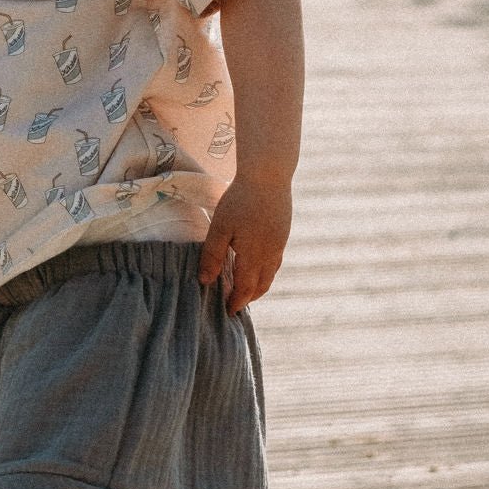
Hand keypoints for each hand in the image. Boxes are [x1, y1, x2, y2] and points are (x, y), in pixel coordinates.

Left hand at [198, 176, 291, 313]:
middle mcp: (271, 254)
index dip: (236, 302)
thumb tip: (205, 281)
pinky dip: (266, 270)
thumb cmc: (240, 200)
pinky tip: (257, 264)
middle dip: (249, 298)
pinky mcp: (283, 232)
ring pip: (271, 273)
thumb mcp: (219, 227)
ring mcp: (280, 243)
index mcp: (254, 256)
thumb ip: (212, 255)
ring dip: (259, 285)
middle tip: (237, 305)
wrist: (268, 175)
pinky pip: (276, 260)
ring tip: (246, 289)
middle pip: (261, 285)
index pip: (245, 289)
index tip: (228, 312)